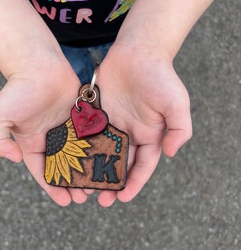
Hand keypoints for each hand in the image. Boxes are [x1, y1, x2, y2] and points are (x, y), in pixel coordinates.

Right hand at [0, 61, 89, 205]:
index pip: (43, 171)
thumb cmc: (17, 90)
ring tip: (97, 185)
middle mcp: (51, 138)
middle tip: (85, 197)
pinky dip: (97, 150)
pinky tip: (106, 161)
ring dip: (87, 170)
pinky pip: (91, 137)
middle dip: (73, 184)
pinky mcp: (81, 118)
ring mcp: (67, 128)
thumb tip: (14, 159)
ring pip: (80, 155)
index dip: (53, 188)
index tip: (65, 201)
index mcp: (32, 143)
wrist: (37, 64)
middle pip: (64, 167)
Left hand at [96, 43, 191, 206]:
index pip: (142, 165)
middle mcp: (128, 133)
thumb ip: (179, 129)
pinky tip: (71, 159)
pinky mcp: (95, 112)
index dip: (134, 183)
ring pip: (100, 152)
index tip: (122, 198)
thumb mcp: (176, 103)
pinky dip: (80, 148)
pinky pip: (86, 133)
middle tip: (99, 198)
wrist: (138, 51)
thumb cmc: (159, 76)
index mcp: (148, 135)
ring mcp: (110, 123)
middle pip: (118, 163)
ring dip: (92, 169)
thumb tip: (171, 154)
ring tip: (82, 185)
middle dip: (110, 182)